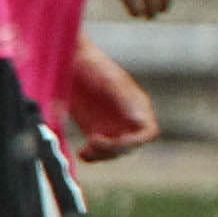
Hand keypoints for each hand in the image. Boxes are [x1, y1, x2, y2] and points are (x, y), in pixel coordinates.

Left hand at [67, 44, 160, 160]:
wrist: (69, 61)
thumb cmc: (93, 66)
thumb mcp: (110, 81)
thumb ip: (124, 99)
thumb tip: (139, 118)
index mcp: (137, 106)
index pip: (147, 132)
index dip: (136, 141)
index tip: (118, 142)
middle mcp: (127, 118)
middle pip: (130, 146)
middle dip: (114, 149)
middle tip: (94, 142)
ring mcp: (111, 125)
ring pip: (114, 152)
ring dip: (102, 155)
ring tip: (86, 149)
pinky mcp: (94, 129)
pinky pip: (98, 150)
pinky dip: (92, 155)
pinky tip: (83, 152)